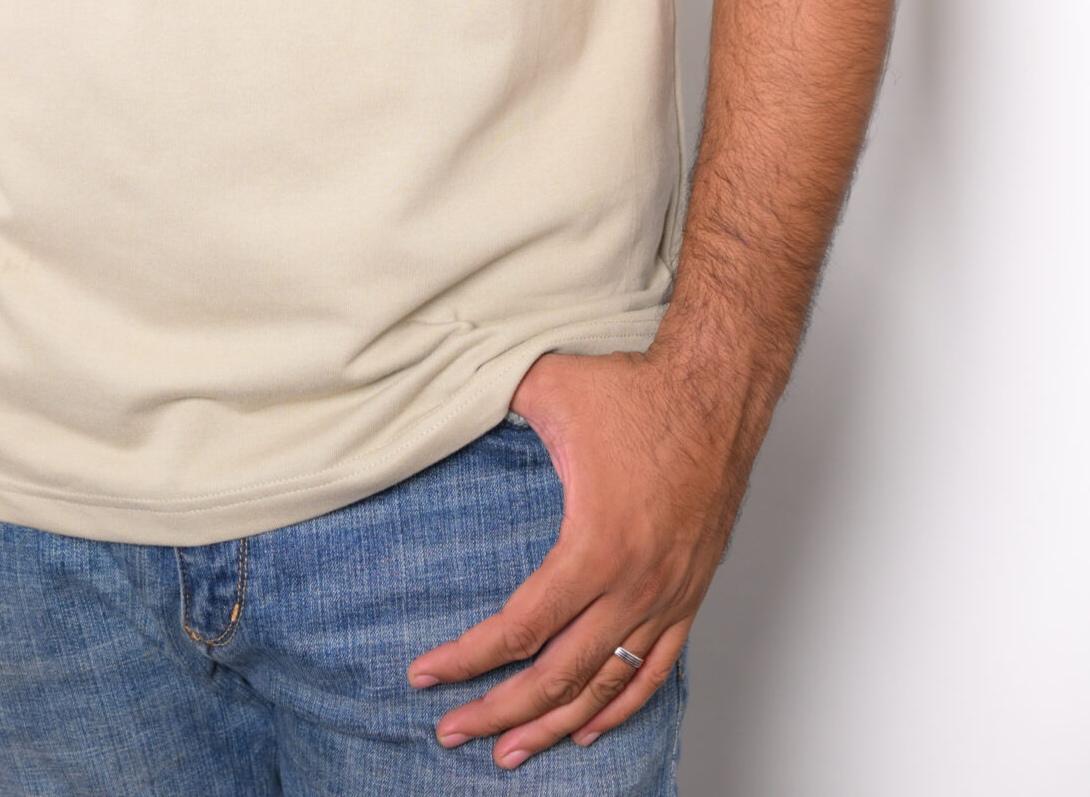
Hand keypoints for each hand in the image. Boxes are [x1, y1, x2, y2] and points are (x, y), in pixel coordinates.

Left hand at [407, 348, 755, 767]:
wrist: (716, 394)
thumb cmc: (638, 392)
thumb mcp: (550, 388)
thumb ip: (491, 398)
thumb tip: (445, 394)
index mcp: (595, 546)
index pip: (520, 628)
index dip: (467, 659)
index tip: (425, 676)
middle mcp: (633, 586)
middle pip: (556, 676)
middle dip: (498, 711)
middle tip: (452, 732)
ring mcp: (665, 598)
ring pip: (604, 688)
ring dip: (554, 726)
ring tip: (510, 752)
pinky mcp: (688, 596)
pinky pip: (653, 672)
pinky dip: (617, 709)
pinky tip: (586, 727)